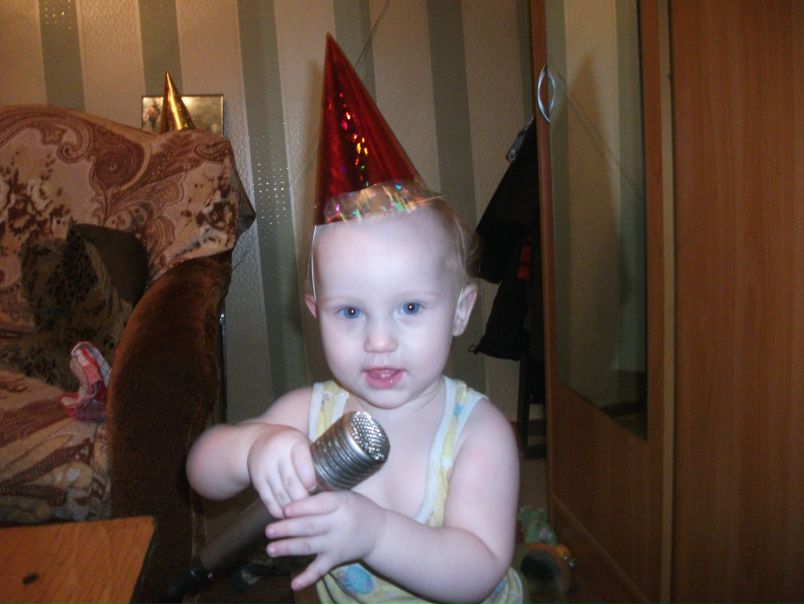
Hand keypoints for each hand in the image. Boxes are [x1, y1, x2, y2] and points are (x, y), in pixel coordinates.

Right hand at [246, 426, 316, 518]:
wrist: (260, 441)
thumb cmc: (292, 446)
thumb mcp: (304, 444)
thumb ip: (315, 461)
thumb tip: (332, 485)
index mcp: (294, 442)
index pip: (302, 463)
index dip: (310, 480)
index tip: (316, 489)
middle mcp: (277, 454)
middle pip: (291, 482)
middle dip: (303, 498)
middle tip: (314, 507)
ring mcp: (265, 468)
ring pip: (280, 494)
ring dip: (293, 508)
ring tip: (304, 515)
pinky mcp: (257, 481)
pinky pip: (268, 501)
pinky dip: (279, 511)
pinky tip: (289, 516)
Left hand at [265, 491, 384, 590]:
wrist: (379, 532)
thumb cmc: (357, 509)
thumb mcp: (344, 496)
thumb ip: (322, 497)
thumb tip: (292, 495)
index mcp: (341, 504)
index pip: (320, 505)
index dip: (302, 508)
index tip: (284, 510)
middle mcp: (339, 524)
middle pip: (310, 526)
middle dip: (288, 529)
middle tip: (268, 530)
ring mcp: (337, 543)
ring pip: (310, 546)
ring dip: (289, 548)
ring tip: (271, 549)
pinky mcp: (336, 559)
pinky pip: (320, 569)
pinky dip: (307, 578)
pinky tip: (293, 584)